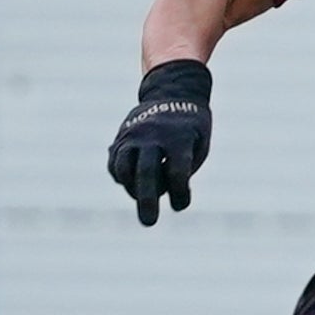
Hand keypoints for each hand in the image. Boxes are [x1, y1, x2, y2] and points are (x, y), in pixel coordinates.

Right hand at [106, 59, 212, 226]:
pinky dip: (121, 177)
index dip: (179, 194)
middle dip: (147, 201)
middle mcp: (153, 136)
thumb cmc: (191, 128)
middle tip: (149, 223)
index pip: (177, 172)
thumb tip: (163, 196)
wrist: (172, 91)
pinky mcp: (121, 138)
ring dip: (131, 188)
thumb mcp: (199, 145)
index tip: (180, 205)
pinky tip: (132, 182)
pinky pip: (115, 163)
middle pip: (146, 173)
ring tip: (141, 197)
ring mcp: (134, 135)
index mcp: (180, 138)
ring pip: (123, 168)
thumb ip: (183, 171)